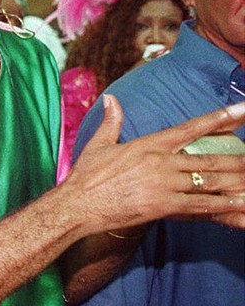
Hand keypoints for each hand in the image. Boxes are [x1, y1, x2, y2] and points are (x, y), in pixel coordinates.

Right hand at [65, 97, 244, 230]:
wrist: (77, 205)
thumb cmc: (86, 177)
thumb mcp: (98, 144)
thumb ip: (112, 121)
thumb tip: (111, 99)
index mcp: (149, 144)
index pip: (192, 128)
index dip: (221, 118)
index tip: (244, 110)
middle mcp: (161, 162)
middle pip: (209, 159)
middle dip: (238, 158)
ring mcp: (163, 185)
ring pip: (209, 182)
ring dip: (235, 182)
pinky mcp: (162, 206)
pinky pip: (199, 206)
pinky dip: (222, 206)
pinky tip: (239, 205)